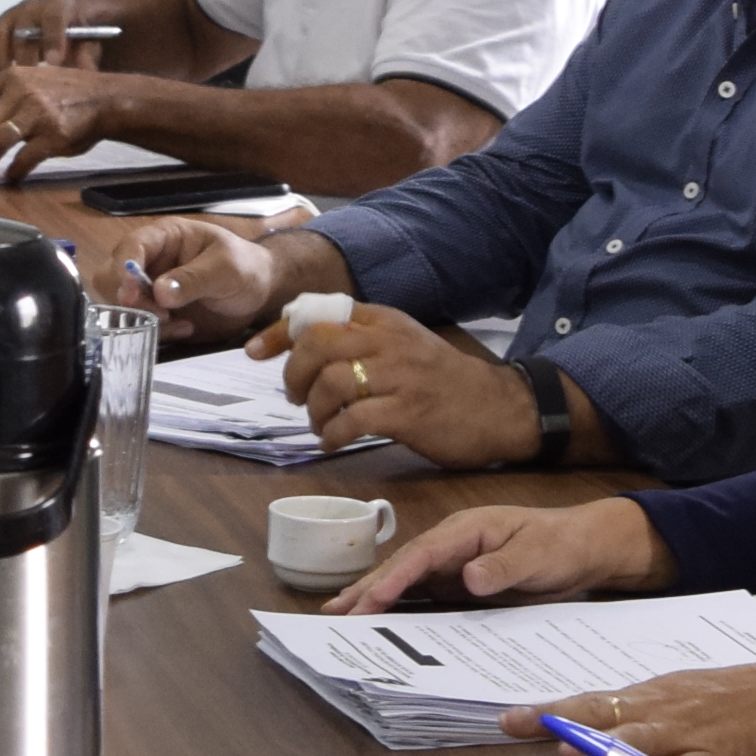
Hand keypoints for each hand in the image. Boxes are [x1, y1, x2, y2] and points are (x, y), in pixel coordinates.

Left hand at [0, 55, 124, 178]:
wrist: (105, 98)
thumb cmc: (65, 94)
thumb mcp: (32, 83)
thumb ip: (5, 97)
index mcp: (10, 79)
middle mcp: (20, 93)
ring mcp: (37, 114)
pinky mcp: (53, 135)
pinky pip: (24, 159)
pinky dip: (14, 172)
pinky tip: (12, 177)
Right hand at [105, 214, 303, 343]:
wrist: (262, 292)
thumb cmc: (246, 267)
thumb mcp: (225, 268)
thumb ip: (193, 278)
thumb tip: (160, 292)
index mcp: (164, 238)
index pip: (130, 247)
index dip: (123, 269)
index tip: (130, 294)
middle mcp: (150, 261)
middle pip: (112, 277)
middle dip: (129, 299)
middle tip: (158, 314)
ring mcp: (150, 288)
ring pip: (120, 304)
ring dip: (141, 318)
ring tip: (176, 322)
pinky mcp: (157, 312)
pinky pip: (140, 324)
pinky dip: (156, 332)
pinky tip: (185, 329)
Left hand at [271, 302, 534, 469]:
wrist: (501, 408)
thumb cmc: (445, 382)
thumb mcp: (405, 345)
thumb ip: (362, 340)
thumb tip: (302, 344)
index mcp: (385, 321)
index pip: (319, 313)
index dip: (279, 332)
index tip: (254, 351)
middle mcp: (390, 342)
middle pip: (317, 344)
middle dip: (293, 374)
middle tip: (297, 398)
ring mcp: (400, 377)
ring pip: (331, 383)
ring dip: (314, 410)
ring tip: (321, 425)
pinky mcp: (409, 413)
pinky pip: (353, 420)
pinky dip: (332, 434)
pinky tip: (335, 442)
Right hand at [334, 497, 667, 613]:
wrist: (583, 549)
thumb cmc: (561, 544)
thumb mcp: (538, 555)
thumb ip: (504, 566)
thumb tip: (468, 579)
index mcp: (466, 530)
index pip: (422, 554)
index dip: (393, 577)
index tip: (370, 599)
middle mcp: (452, 546)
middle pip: (403, 567)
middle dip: (368, 588)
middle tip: (334, 612)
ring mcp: (452, 565)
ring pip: (406, 583)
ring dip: (375, 599)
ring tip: (340, 617)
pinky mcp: (458, 584)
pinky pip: (424, 598)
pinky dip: (399, 610)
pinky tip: (379, 624)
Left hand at [520, 657, 755, 755]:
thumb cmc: (730, 699)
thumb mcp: (678, 694)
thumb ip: (633, 715)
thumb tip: (586, 728)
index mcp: (650, 696)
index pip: (589, 702)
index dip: (548, 712)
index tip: (508, 720)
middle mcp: (663, 713)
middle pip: (606, 717)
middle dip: (565, 724)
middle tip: (533, 729)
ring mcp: (690, 738)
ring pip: (640, 742)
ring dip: (604, 751)